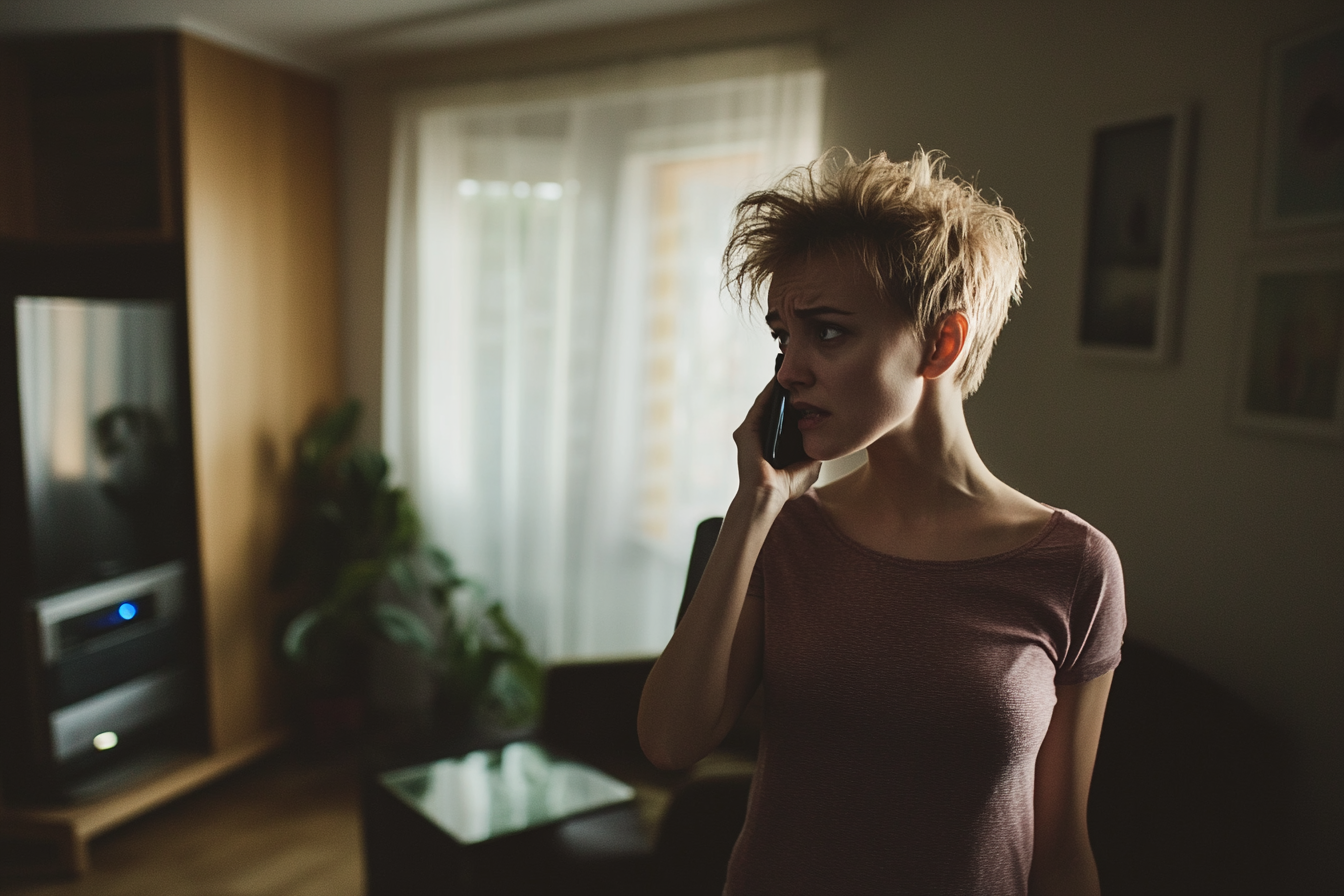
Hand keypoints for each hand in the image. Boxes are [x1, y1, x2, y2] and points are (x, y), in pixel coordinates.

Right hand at [732, 376, 822, 508]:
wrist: (768, 495)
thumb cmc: (786, 485)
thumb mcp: (809, 464)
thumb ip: (815, 449)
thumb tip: (827, 435)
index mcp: (776, 444)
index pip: (787, 418)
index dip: (797, 403)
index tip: (809, 388)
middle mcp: (763, 436)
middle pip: (776, 408)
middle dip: (787, 391)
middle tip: (799, 373)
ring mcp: (752, 433)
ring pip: (767, 404)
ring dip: (776, 388)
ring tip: (788, 368)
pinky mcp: (746, 431)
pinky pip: (759, 406)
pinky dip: (768, 393)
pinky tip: (778, 380)